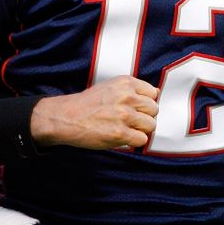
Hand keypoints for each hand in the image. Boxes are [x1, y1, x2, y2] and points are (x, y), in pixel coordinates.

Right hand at [30, 76, 158, 149]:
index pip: (153, 93)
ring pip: (151, 125)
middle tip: (130, 121)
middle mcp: (127, 96)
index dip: (145, 103)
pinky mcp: (120, 133)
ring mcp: (124, 115)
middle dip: (144, 117)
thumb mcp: (111, 87)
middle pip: (154, 110)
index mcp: (125, 83)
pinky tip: (122, 137)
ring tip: (125, 129)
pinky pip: (142, 139)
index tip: (135, 108)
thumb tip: (156, 93)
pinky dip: (134, 141)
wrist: (67, 117)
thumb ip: (133, 89)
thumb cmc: (88, 104)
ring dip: (140, 130)